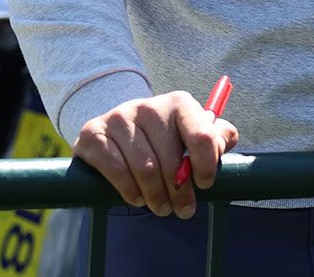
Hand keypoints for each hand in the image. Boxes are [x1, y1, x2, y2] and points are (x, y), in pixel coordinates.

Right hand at [73, 92, 238, 217]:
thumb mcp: (194, 132)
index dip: (206, 166)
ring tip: (162, 207)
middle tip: (183, 210)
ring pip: (145, 170)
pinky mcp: (93, 134)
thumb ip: (217, 138)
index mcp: (179, 103)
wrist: (117, 129)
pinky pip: (116, 172)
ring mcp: (119, 118)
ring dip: (156, 196)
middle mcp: (148, 106)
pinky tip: (138, 198)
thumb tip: (220, 146)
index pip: (201, 137)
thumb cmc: (166, 136)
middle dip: (180, 192)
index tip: (205, 185)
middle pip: (170, 160)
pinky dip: (131, 192)